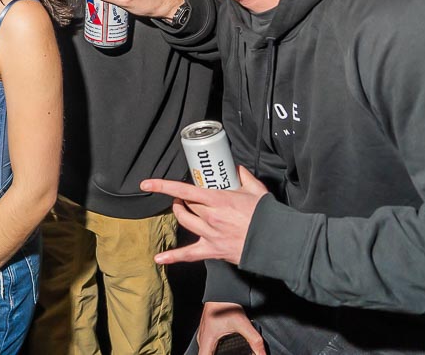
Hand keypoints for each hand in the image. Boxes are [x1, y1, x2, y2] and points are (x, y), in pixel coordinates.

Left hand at [141, 167, 267, 265]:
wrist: (277, 241)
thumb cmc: (267, 215)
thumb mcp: (256, 189)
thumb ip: (243, 175)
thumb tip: (236, 167)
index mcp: (218, 200)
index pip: (184, 191)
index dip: (163, 186)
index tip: (147, 183)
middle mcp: (210, 217)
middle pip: (186, 205)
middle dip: (182, 199)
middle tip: (185, 196)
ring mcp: (210, 234)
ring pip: (184, 221)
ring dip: (180, 213)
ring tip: (181, 208)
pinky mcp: (213, 250)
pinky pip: (189, 255)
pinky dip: (172, 257)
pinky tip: (159, 258)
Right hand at [196, 302, 265, 354]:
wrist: (222, 289)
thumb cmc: (226, 304)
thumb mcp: (242, 324)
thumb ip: (254, 341)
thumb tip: (262, 354)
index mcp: (207, 339)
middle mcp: (203, 337)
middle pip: (205, 354)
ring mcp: (204, 333)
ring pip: (206, 350)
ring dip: (213, 353)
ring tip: (227, 353)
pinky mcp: (207, 330)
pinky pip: (208, 345)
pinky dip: (214, 349)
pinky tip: (224, 349)